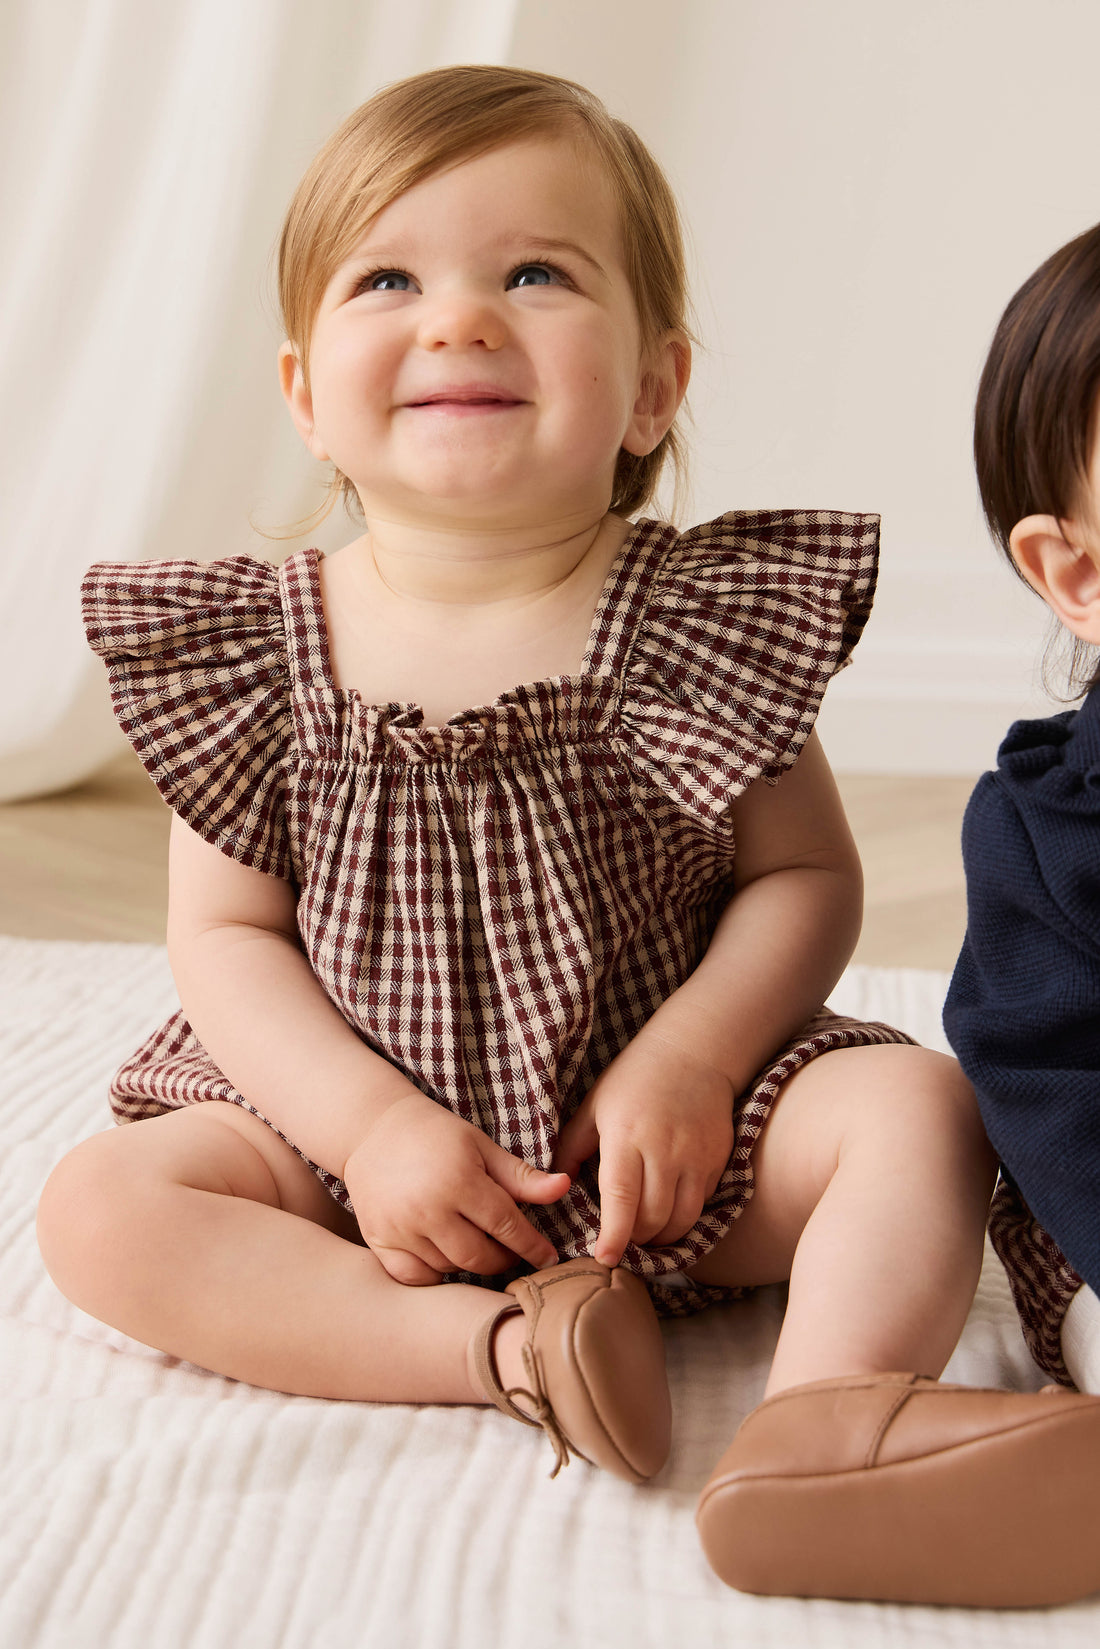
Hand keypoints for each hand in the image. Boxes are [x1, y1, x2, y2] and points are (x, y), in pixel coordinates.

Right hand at [343, 1091, 569, 1285]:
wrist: (373, 1129)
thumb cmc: (436, 1135)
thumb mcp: (482, 1147)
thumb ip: (521, 1177)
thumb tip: (564, 1188)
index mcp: (459, 1181)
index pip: (507, 1226)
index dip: (532, 1245)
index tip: (548, 1258)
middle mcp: (428, 1209)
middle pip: (479, 1257)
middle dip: (503, 1258)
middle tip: (509, 1249)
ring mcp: (400, 1228)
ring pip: (449, 1267)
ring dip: (469, 1261)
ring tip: (475, 1241)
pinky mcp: (378, 1240)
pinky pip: (415, 1276)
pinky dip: (433, 1273)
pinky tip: (444, 1255)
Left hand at [553, 1029, 734, 1265]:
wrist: (692, 1053)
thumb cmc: (633, 1079)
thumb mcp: (594, 1106)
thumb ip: (572, 1147)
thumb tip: (554, 1185)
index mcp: (627, 1137)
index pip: (622, 1199)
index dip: (614, 1236)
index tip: (604, 1257)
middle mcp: (665, 1151)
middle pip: (652, 1219)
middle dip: (634, 1239)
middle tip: (621, 1240)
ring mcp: (696, 1157)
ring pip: (681, 1220)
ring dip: (661, 1236)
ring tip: (645, 1233)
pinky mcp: (719, 1160)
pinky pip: (701, 1204)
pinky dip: (684, 1216)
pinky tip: (669, 1209)